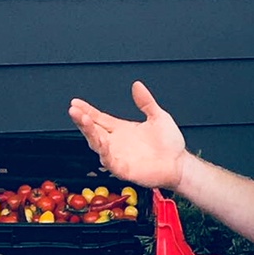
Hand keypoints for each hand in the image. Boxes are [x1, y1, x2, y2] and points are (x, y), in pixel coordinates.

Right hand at [69, 81, 189, 189]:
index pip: (99, 118)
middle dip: (82, 120)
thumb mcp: (158, 116)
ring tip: (83, 120)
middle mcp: (115, 142)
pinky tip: (99, 142)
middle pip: (93, 130)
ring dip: (89, 132)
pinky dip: (103, 151)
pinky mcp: (122, 169)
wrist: (179, 164)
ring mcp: (117, 156)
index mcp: (121, 129)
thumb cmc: (169, 144)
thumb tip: (137, 85)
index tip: (75, 102)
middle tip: (73, 109)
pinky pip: (109, 160)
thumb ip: (146, 102)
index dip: (86, 111)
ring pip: (97, 144)